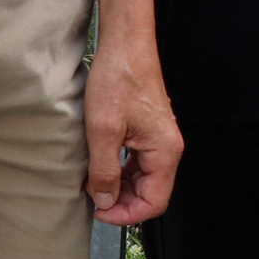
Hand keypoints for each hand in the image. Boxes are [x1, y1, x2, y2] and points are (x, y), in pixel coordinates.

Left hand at [83, 29, 181, 224]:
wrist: (125, 43)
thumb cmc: (118, 78)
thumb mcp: (103, 130)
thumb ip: (105, 171)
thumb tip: (104, 201)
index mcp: (165, 151)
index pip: (154, 202)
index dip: (126, 215)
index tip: (99, 212)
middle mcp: (167, 148)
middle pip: (150, 193)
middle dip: (121, 202)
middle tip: (91, 199)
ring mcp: (158, 139)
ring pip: (142, 179)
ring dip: (118, 187)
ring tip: (91, 184)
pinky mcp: (147, 130)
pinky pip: (137, 162)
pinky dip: (119, 170)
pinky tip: (99, 166)